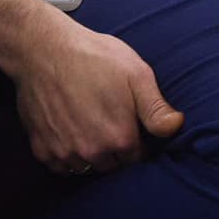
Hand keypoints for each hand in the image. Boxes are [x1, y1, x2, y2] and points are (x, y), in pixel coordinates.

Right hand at [8, 20, 184, 174]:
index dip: (137, 143)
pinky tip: (70, 133)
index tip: (132, 127)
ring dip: (91, 155)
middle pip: (112, 166)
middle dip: (116, 152)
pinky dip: (67, 156)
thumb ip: (157, 108)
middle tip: (110, 124)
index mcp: (120, 137)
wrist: (45, 50)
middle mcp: (92, 152)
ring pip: (86, 168)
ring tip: (90, 126)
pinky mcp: (42, 150)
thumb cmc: (94, 57)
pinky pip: (61, 167)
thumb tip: (176, 127)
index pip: (137, 159)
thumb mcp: (136, 74)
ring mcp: (64, 153)